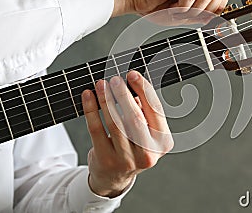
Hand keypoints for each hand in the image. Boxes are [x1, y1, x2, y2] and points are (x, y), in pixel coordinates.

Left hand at [81, 70, 173, 196]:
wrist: (114, 177)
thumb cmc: (132, 146)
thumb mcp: (145, 131)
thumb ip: (143, 110)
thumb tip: (132, 83)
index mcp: (163, 142)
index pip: (155, 111)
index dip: (143, 90)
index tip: (132, 74)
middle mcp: (148, 153)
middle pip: (135, 117)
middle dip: (123, 94)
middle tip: (114, 79)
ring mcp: (127, 160)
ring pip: (115, 123)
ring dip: (106, 99)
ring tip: (101, 84)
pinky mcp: (106, 160)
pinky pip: (97, 129)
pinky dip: (91, 110)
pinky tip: (88, 96)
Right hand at [105, 0, 229, 16]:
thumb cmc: (154, 4)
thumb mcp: (186, 13)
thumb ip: (204, 14)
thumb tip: (220, 19)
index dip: (216, 8)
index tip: (203, 18)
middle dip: (206, 10)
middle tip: (187, 16)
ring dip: (192, 10)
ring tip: (176, 11)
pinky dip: (183, 6)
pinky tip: (171, 6)